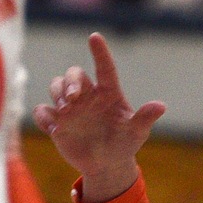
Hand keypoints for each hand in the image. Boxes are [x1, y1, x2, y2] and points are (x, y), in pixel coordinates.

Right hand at [31, 33, 164, 202]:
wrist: (107, 166)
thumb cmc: (124, 144)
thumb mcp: (136, 133)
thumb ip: (144, 118)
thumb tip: (161, 106)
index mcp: (108, 93)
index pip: (104, 67)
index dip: (100, 52)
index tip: (94, 37)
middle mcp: (87, 96)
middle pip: (73, 74)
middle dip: (70, 81)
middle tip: (73, 98)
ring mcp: (70, 108)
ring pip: (55, 86)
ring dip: (57, 94)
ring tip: (67, 111)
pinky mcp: (56, 122)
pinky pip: (42, 111)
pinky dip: (44, 116)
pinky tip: (54, 129)